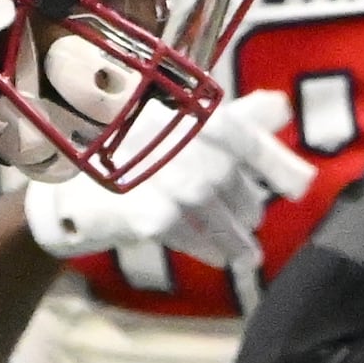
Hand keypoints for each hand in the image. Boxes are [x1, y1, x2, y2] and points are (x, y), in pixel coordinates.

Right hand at [20, 90, 316, 269]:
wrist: (64, 171)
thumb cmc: (134, 139)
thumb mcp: (185, 115)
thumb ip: (236, 114)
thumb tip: (282, 107)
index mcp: (205, 116)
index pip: (257, 146)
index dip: (283, 170)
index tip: (299, 188)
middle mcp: (195, 146)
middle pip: (246, 195)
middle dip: (247, 211)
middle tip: (248, 222)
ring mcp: (177, 183)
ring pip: (227, 224)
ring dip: (237, 241)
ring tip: (245, 254)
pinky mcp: (156, 215)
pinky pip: (197, 241)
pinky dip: (209, 249)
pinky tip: (216, 255)